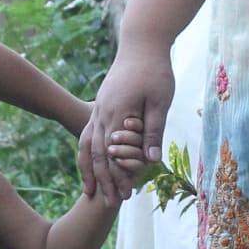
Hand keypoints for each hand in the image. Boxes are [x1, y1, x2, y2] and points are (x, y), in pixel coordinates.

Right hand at [83, 46, 175, 200]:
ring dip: (91, 171)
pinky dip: (89, 154)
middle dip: (104, 181)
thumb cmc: (155, 70)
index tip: (125, 196)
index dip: (118, 177)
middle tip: (110, 204)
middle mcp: (102, 114)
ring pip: (88, 146)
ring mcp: (99, 109)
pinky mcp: (101, 106)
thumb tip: (151, 159)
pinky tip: (94, 164)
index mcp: (117, 114)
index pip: (114, 155)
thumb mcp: (160, 101)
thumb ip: (153, 130)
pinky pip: (89, 135)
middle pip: (98, 155)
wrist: (141, 44)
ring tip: (92, 192)